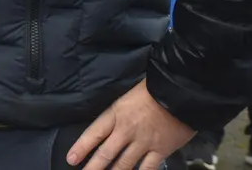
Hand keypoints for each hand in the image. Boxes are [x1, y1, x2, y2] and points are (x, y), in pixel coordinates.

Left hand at [66, 79, 193, 168]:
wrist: (180, 91)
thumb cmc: (153, 88)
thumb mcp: (128, 96)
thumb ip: (118, 113)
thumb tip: (110, 127)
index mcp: (116, 114)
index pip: (94, 133)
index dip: (81, 147)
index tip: (71, 159)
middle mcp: (126, 130)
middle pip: (106, 153)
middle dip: (93, 167)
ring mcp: (143, 142)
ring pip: (124, 164)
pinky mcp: (161, 150)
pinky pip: (147, 168)